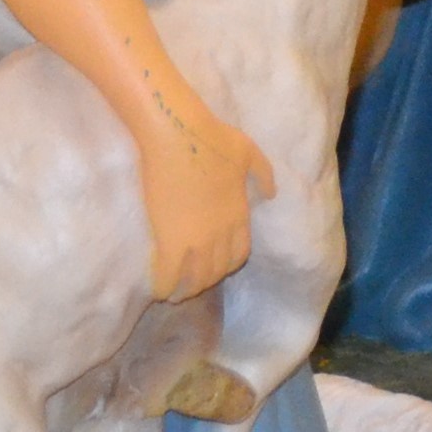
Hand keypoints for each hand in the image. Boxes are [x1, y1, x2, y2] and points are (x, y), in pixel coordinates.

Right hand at [135, 105, 273, 300]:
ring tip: (175, 294)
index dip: (228, 264)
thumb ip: (263, 175)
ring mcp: (197, 239)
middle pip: (218, 270)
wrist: (180, 137)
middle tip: (192, 285)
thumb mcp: (250, 154)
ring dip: (187, 289)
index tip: (216, 267)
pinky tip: (159, 291)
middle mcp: (222, 233)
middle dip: (206, 281)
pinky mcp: (170, 240)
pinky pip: (169, 274)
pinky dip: (165, 286)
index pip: (240, 253)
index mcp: (240, 214)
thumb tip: (272, 193)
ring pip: (196, 277)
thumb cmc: (213, 140)